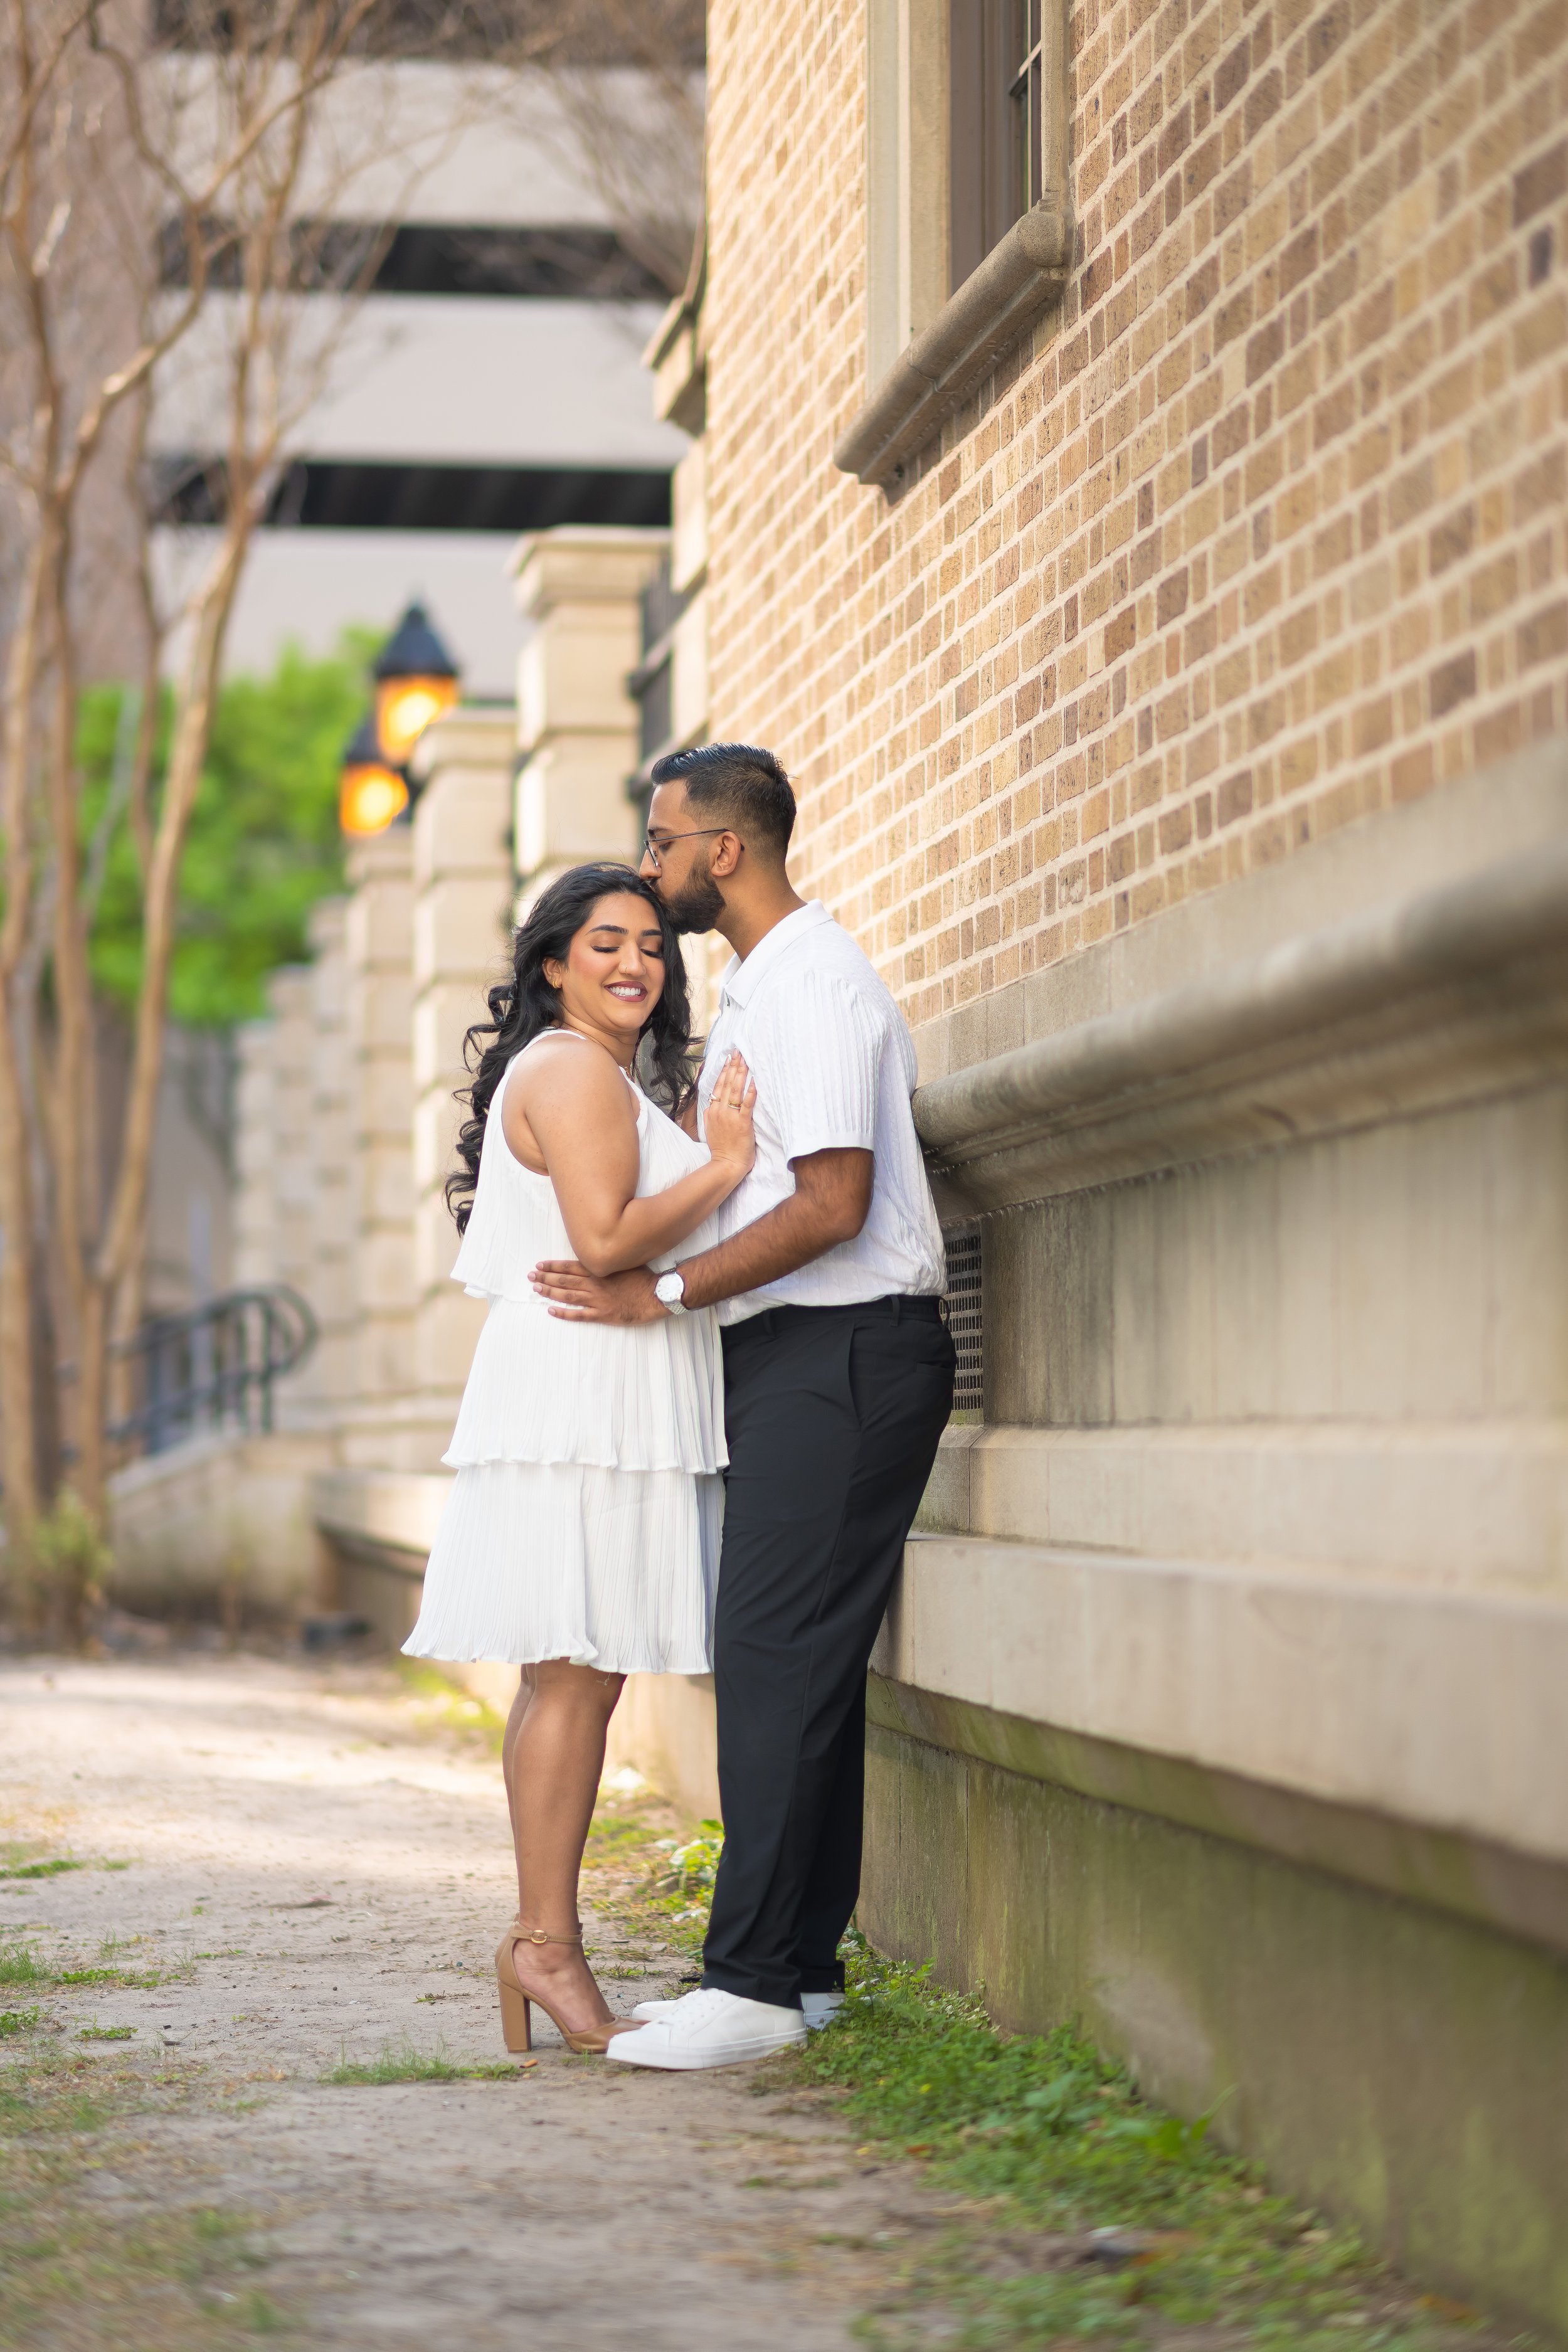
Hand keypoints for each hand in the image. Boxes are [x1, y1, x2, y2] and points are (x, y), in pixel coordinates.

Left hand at [530, 1261, 664, 1322]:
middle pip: (564, 1280)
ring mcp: (597, 1300)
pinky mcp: (602, 1314)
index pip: (570, 1266)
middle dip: (545, 1278)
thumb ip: (608, 1260)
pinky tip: (551, 1310)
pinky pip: (579, 1315)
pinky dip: (563, 1313)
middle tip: (531, 1277)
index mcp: (599, 1270)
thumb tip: (599, 1253)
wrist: (656, 1295)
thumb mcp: (624, 1262)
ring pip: (567, 1296)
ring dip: (550, 1292)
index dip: (552, 1266)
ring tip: (536, 1290)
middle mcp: (594, 1284)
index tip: (539, 1265)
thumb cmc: (643, 1277)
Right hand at [703, 1051, 755, 1175]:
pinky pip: (747, 1105)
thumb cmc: (722, 1149)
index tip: (728, 1058)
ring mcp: (730, 1117)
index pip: (718, 1086)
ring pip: (735, 1090)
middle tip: (739, 1051)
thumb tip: (713, 1104)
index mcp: (712, 1111)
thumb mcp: (711, 1128)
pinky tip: (754, 1081)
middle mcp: (719, 1111)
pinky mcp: (742, 1123)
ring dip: (741, 1073)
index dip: (723, 1071)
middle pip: (727, 1084)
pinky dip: (750, 1092)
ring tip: (745, 1060)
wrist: (726, 1165)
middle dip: (733, 1066)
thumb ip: (712, 1114)